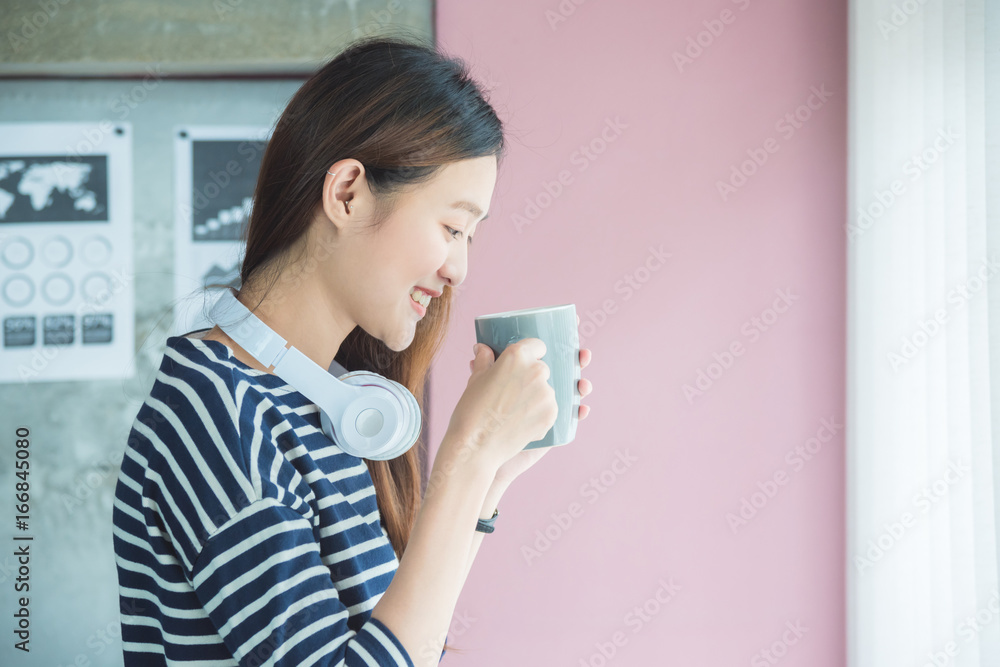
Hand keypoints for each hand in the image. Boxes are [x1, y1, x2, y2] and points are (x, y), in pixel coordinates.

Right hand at [472, 314, 593, 487]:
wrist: (474, 447)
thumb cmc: (471, 411)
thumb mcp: (475, 380)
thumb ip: (484, 360)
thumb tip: (483, 348)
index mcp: (517, 356)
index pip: (537, 345)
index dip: (531, 354)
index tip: (524, 363)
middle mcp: (537, 371)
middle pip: (543, 368)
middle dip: (532, 377)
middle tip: (514, 390)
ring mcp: (548, 394)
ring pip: (547, 389)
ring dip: (537, 396)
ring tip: (515, 409)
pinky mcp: (552, 415)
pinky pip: (551, 408)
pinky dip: (540, 412)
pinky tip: (523, 419)